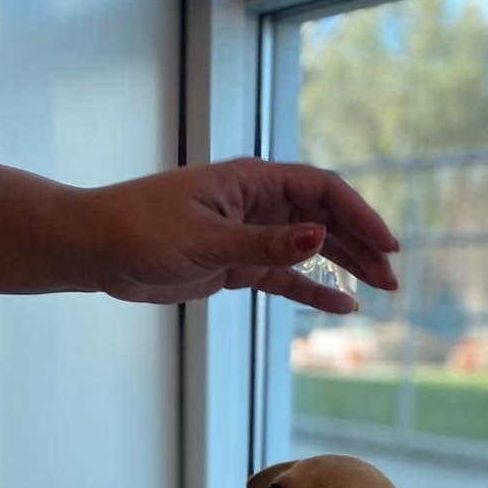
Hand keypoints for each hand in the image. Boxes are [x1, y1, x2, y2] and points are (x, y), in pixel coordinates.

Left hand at [73, 157, 398, 313]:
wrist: (95, 250)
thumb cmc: (140, 230)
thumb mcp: (207, 239)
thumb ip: (266, 244)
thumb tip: (320, 236)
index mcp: (251, 181)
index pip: (321, 191)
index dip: (359, 215)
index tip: (386, 247)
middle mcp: (256, 202)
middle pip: (323, 218)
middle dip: (361, 245)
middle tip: (392, 278)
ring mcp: (248, 234)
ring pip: (309, 248)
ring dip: (344, 267)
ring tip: (379, 291)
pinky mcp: (235, 264)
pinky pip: (284, 277)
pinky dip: (312, 290)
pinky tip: (341, 306)